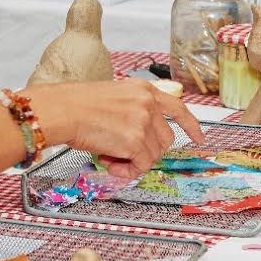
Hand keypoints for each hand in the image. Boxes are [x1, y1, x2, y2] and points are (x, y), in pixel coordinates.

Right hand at [30, 79, 204, 179]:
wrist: (62, 110)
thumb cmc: (75, 105)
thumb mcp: (112, 97)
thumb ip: (131, 113)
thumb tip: (137, 141)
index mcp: (142, 90)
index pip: (177, 107)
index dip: (191, 125)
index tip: (199, 137)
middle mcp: (147, 104)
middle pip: (165, 139)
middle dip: (147, 151)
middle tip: (121, 154)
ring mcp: (143, 122)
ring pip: (153, 154)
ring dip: (132, 161)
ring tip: (108, 156)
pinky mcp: (135, 141)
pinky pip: (140, 165)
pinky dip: (125, 170)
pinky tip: (108, 162)